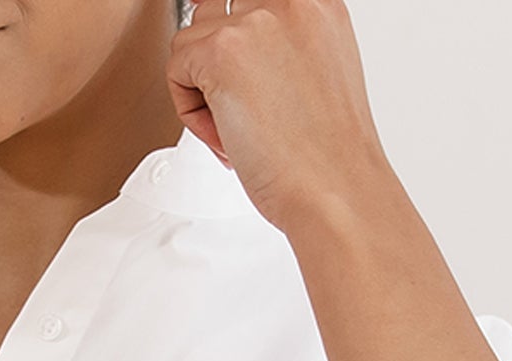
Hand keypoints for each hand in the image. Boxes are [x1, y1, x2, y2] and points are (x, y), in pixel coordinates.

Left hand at [167, 0, 396, 236]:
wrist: (335, 191)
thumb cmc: (327, 155)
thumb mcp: (319, 73)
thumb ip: (284, 47)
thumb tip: (239, 50)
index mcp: (318, 2)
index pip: (250, 4)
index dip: (238, 45)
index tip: (244, 83)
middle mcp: (290, 0)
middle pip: (217, 13)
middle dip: (216, 64)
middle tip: (244, 115)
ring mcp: (256, 20)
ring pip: (192, 38)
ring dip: (202, 86)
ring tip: (236, 129)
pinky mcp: (222, 50)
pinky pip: (176, 67)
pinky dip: (190, 111)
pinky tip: (227, 138)